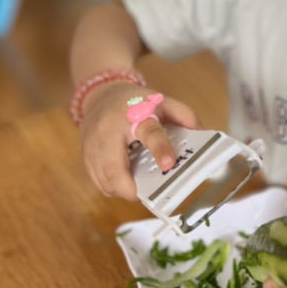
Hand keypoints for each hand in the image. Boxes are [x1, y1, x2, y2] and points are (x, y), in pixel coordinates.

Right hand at [80, 81, 201, 200]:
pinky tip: (124, 182)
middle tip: (148, 193)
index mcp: (133, 114)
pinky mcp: (84, 156)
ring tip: (138, 188)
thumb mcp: (162, 100)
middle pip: (114, 168)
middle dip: (131, 188)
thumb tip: (201, 136)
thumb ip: (184, 115)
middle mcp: (108, 130)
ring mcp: (92, 145)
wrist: (102, 94)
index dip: (160, 149)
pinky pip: (97, 182)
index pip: (149, 132)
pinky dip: (112, 188)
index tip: (170, 164)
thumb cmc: (134, 101)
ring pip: (104, 181)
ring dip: (122, 191)